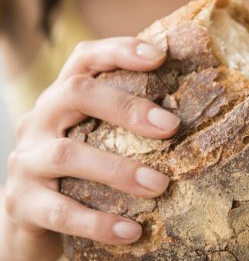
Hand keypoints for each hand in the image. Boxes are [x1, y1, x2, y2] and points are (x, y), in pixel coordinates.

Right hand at [2, 38, 179, 259]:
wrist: (32, 219)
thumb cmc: (80, 170)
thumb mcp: (97, 138)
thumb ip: (127, 123)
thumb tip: (192, 117)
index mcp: (62, 100)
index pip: (84, 59)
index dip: (119, 51)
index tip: (159, 56)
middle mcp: (38, 121)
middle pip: (75, 93)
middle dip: (125, 106)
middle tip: (171, 126)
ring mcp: (26, 161)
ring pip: (66, 155)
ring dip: (118, 170)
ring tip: (160, 186)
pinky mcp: (21, 203)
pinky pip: (60, 212)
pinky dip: (98, 222)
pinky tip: (132, 231)